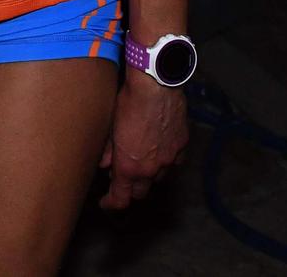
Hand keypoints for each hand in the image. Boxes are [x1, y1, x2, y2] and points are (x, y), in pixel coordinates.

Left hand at [98, 76, 188, 208]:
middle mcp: (151, 168)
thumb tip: (104, 164)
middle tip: (122, 177)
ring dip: (149, 174)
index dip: (111, 203)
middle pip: (140, 192)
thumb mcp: (111, 127)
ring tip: (142, 160)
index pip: (120, 199)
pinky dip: (166, 161)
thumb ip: (108, 151)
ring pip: (159, 178)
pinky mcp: (182, 145)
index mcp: (129, 167)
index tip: (106, 202)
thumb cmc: (128, 102)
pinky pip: (175, 162)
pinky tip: (160, 150)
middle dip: (130, 188)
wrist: (156, 84)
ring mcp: (169, 158)